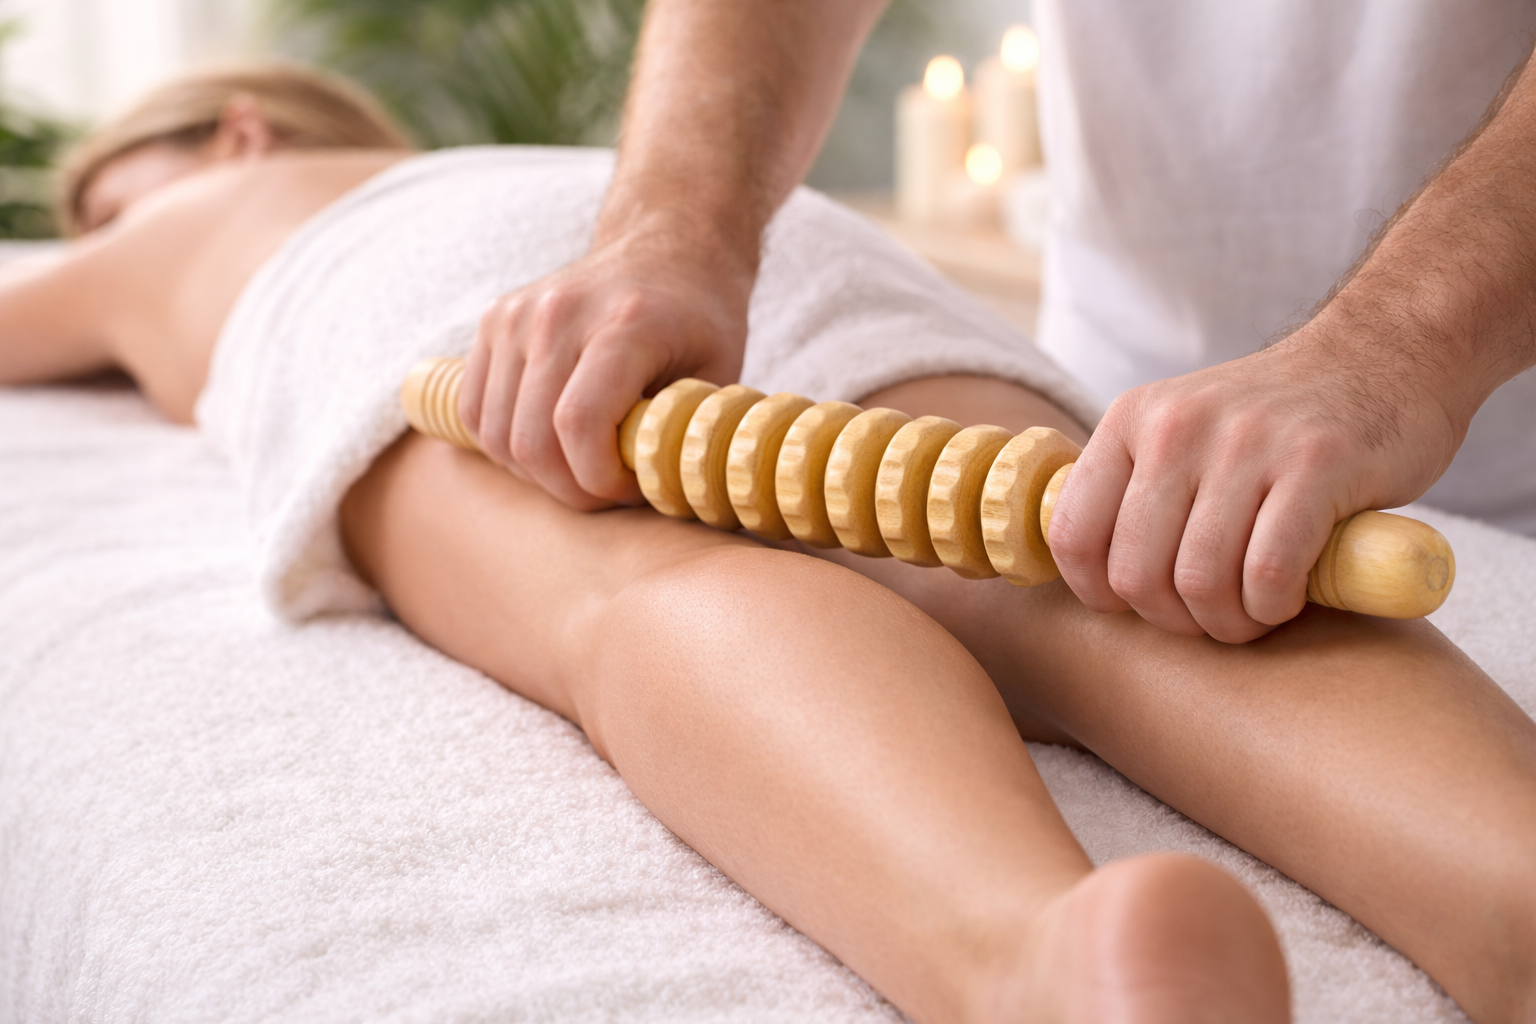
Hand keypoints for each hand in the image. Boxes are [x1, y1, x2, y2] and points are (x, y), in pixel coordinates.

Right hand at [458, 227, 753, 510]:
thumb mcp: (719, 374)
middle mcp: (559, 314)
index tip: (632, 488)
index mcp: (624, 324)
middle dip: (570, 489)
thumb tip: (663, 493)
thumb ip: (686, 433)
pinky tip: (550, 445)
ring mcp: (517, 315)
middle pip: (531, 441)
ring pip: (496, 435)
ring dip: (537, 474)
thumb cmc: (700, 320)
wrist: (667, 248)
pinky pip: (475, 412)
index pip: (580, 424)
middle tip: (609, 490)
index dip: (600, 480)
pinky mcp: (493, 322)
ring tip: (583, 467)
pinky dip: (505, 447)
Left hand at [1046, 330, 1460, 641]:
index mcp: (1131, 420)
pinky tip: (1288, 597)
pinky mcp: (1317, 463)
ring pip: (1200, 582)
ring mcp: (1246, 442)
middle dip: (1173, 619)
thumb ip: (1137, 489)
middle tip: (1211, 615)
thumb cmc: (1277, 421)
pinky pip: (1267, 573)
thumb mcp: (1183, 430)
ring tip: (1252, 612)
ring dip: (1228, 622)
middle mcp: (1177, 426)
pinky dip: (1273, 607)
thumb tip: (1098, 581)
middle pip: (1136, 574)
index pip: (1072, 536)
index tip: (1139, 607)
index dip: (1100, 595)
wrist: (1386, 354)